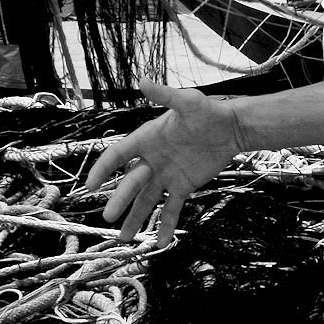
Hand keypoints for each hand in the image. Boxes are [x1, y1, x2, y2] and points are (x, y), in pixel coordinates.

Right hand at [83, 82, 243, 240]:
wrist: (233, 128)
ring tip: (124, 239)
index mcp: (146, 139)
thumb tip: (142, 81)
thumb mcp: (188, 102)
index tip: (90, 185)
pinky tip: (160, 242)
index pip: (118, 155)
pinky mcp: (182, 186)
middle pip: (131, 183)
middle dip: (119, 200)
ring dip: (135, 218)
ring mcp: (166, 175)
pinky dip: (165, 224)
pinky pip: (171, 208)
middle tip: (108, 218)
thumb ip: (165, 96)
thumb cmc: (209, 112)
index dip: (102, 169)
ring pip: (146, 200)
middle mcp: (151, 159)